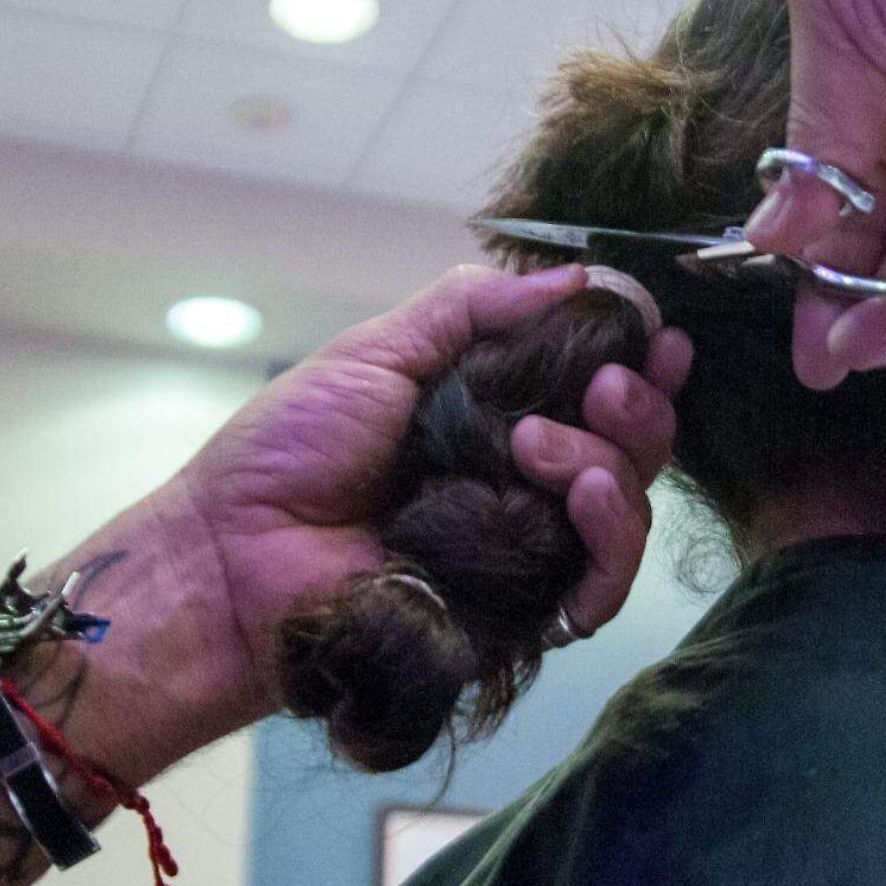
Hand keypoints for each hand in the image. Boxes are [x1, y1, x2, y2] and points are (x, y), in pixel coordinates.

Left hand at [58, 264, 691, 777]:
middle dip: (637, 403)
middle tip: (604, 382)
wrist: (231, 555)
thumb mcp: (379, 352)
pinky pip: (603, 585)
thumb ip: (473, 308)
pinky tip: (577, 494)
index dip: (640, 357)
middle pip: (633, 444)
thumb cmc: (286, 454)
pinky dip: (610, 536)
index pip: (599, 386)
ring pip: (628, 506)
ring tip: (542, 443)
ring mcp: (529, 546)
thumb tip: (579, 275)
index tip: (654, 330)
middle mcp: (527, 478)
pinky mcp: (523, 610)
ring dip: (612, 461)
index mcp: (500, 412)